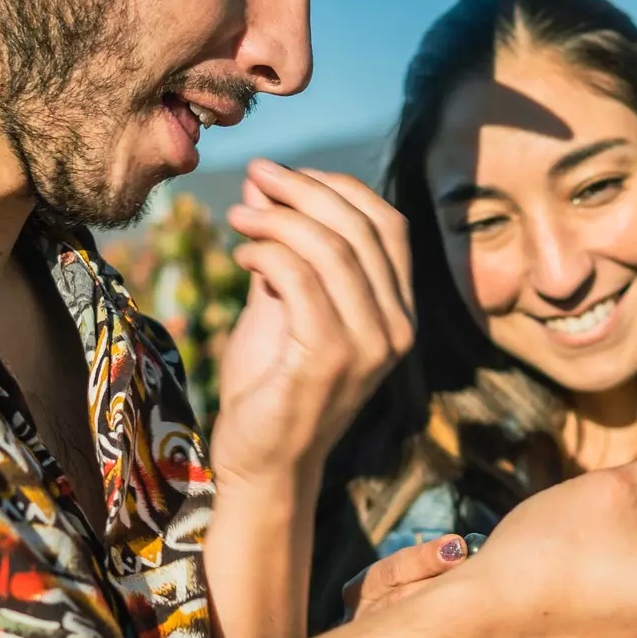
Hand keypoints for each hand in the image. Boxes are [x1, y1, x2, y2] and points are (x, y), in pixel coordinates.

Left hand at [211, 162, 413, 486]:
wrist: (264, 464)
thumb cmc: (273, 387)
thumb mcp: (282, 305)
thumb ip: (284, 249)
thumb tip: (265, 183)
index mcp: (399, 310)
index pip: (389, 224)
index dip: (339, 186)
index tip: (286, 174)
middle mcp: (397, 326)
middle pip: (361, 227)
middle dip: (304, 189)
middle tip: (256, 173)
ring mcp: (370, 345)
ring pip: (332, 249)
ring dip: (278, 218)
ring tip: (238, 213)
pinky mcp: (331, 359)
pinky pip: (301, 280)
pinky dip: (266, 252)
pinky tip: (239, 253)